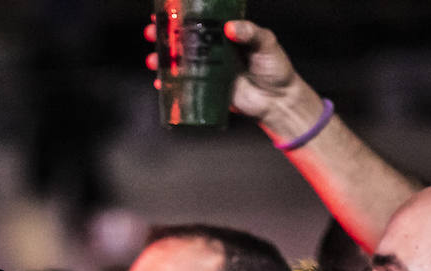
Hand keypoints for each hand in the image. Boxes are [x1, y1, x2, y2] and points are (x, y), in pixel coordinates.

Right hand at [144, 19, 318, 134]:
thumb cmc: (275, 68)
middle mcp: (213, 50)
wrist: (278, 100)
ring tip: (152, 59)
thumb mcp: (266, 42)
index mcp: (224, 34)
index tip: (165, 11)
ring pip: (180, 62)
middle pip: (183, 40)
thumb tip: (230, 28)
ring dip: (162, 60)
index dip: (180, 15)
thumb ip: (250, 32)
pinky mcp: (208, 90)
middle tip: (152, 32)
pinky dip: (171, 85)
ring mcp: (209, 71)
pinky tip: (160, 83)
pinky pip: (185, 86)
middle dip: (164, 36)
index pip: (199, 20)